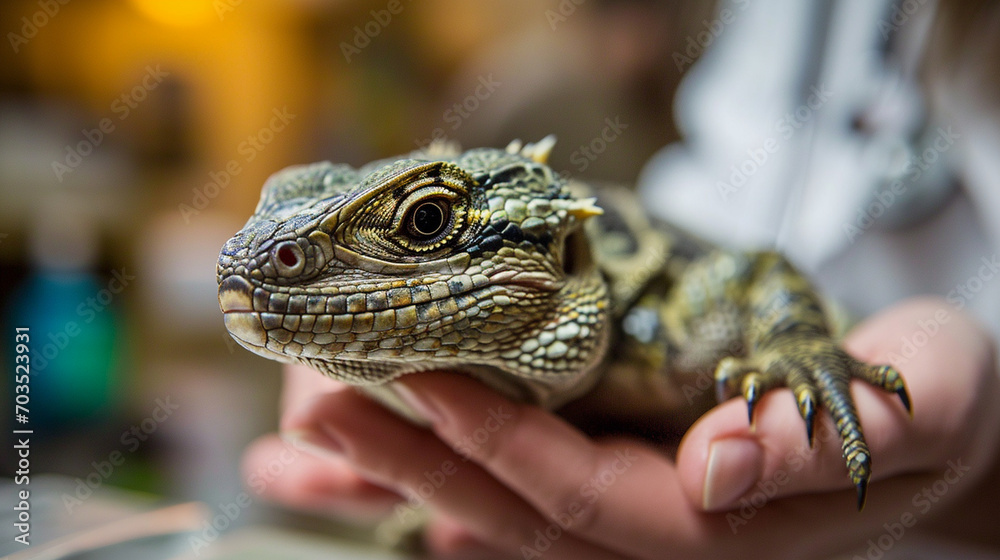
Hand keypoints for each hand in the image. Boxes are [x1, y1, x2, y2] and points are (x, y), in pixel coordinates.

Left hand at [242, 297, 999, 558]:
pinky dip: (429, 490)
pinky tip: (358, 471)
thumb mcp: (919, 402)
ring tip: (296, 445)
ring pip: (491, 518)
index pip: (582, 497)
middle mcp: (653, 540)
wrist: (923, 428)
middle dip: (411, 462)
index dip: (499, 442)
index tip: (421, 379)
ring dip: (392, 484)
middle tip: (315, 402)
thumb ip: (826, 438)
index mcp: (713, 529)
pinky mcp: (613, 497)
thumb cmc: (926, 402)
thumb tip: (720, 466)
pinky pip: (508, 506)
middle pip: (510, 514)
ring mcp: (626, 526)